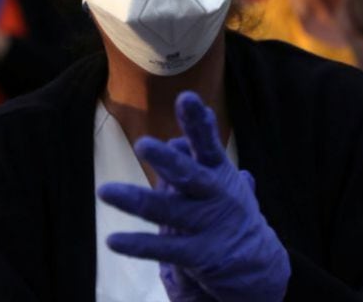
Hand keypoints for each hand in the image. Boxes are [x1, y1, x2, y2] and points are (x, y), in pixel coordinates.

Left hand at [98, 92, 290, 301]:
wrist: (258, 264)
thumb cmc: (230, 208)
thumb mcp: (224, 174)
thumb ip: (208, 144)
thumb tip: (204, 109)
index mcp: (219, 172)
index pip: (207, 142)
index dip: (197, 122)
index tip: (186, 97)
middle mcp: (215, 195)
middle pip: (188, 174)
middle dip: (166, 160)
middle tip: (143, 144)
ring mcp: (207, 226)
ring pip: (167, 211)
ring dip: (135, 201)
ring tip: (104, 191)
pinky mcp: (199, 255)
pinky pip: (164, 249)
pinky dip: (137, 245)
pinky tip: (112, 240)